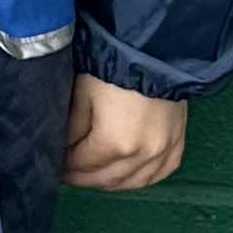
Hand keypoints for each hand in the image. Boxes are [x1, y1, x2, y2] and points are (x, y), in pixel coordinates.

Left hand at [63, 72, 188, 191]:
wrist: (156, 49)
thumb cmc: (114, 66)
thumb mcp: (81, 93)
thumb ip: (71, 128)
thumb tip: (64, 149)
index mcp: (115, 142)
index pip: (82, 166)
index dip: (65, 167)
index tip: (55, 166)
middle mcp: (143, 154)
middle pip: (106, 179)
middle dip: (83, 178)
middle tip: (69, 174)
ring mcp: (164, 151)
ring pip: (133, 182)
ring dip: (110, 182)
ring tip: (93, 175)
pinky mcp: (178, 143)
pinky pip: (160, 173)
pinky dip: (141, 178)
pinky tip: (127, 176)